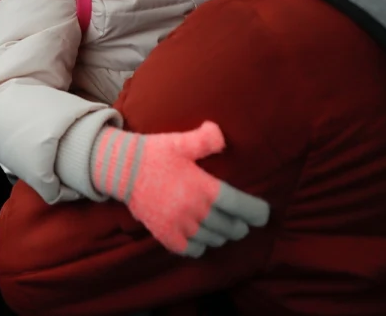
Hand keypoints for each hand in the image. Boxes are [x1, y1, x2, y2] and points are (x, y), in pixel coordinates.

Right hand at [90, 121, 269, 257]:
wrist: (121, 169)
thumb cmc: (154, 153)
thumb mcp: (180, 141)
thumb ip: (205, 139)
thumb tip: (222, 135)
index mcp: (204, 187)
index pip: (241, 206)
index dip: (257, 213)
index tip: (263, 214)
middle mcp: (195, 210)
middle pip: (231, 227)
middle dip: (240, 225)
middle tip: (241, 220)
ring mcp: (180, 225)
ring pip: (213, 239)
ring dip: (221, 235)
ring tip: (222, 228)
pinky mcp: (166, 235)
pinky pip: (192, 250)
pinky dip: (200, 246)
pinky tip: (200, 238)